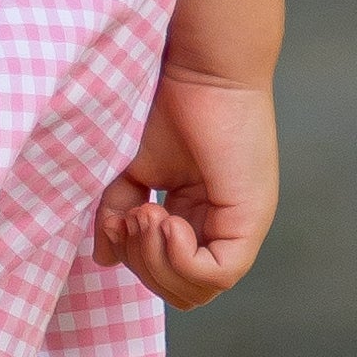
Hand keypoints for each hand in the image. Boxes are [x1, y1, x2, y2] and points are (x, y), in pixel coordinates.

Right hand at [93, 69, 276, 309]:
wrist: (198, 65)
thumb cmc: (166, 101)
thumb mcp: (132, 167)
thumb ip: (119, 210)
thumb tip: (106, 257)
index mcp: (199, 214)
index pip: (170, 274)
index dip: (137, 260)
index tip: (119, 218)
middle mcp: (224, 226)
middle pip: (182, 292)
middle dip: (143, 264)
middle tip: (133, 216)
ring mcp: (241, 226)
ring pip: (199, 290)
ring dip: (159, 261)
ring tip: (148, 214)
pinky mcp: (250, 220)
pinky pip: (219, 275)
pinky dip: (181, 259)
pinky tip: (168, 219)